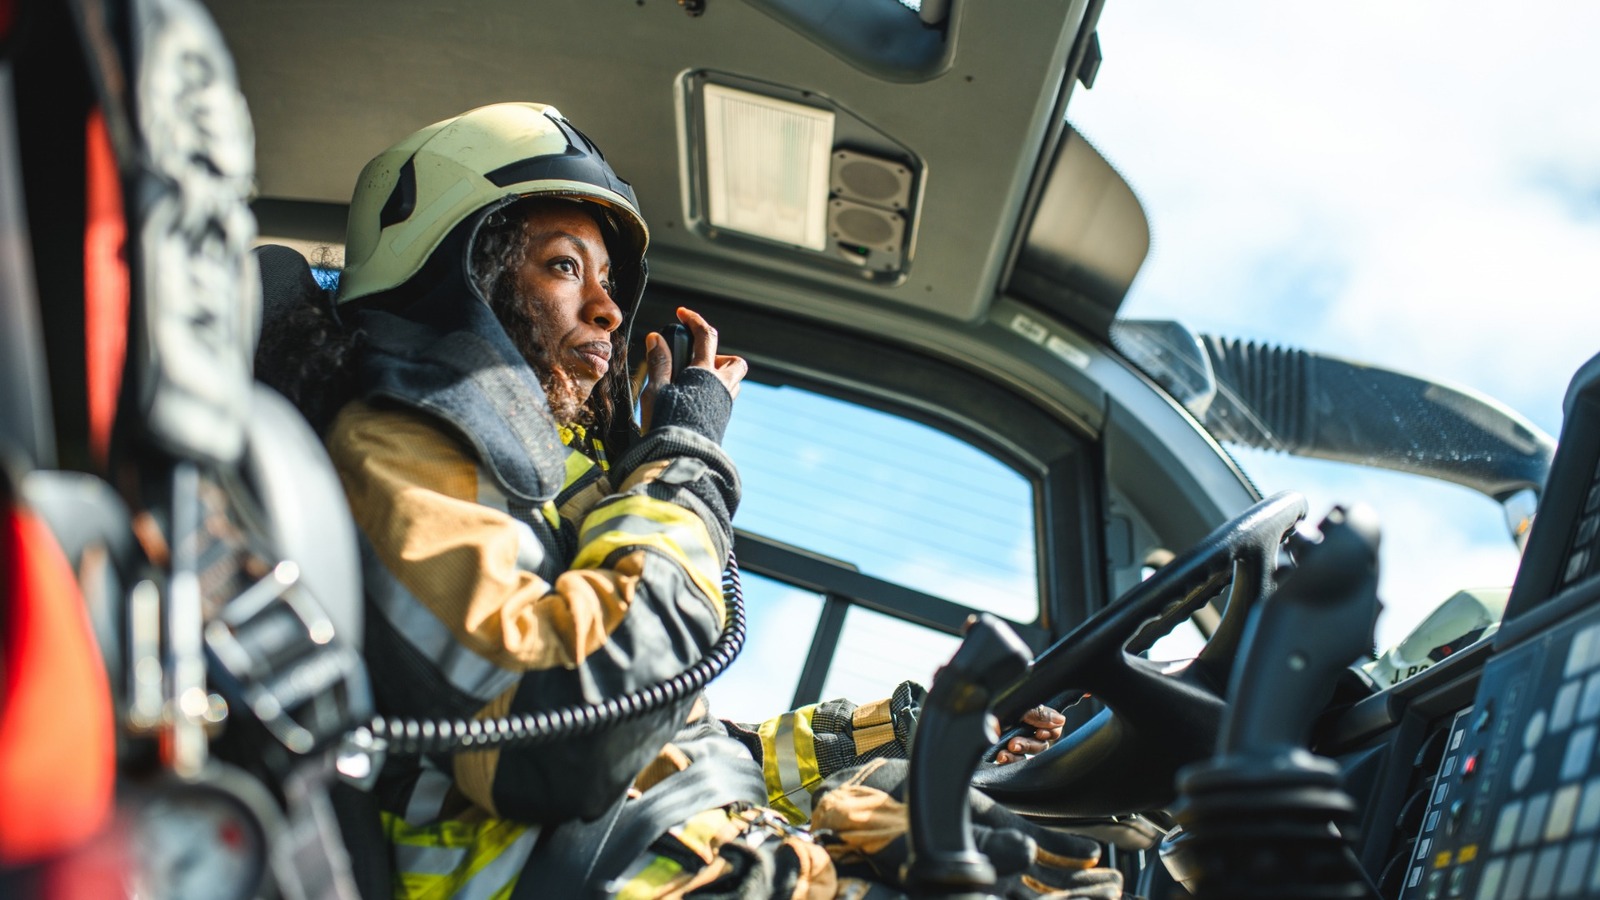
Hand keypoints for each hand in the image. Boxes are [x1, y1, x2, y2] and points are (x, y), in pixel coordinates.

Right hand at [639, 306, 747, 431]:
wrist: (681, 460)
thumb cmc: (666, 425)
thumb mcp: (656, 391)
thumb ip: (659, 363)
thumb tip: (656, 338)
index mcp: (705, 374)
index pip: (706, 336)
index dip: (694, 320)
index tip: (682, 314)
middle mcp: (721, 387)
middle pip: (733, 361)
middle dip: (718, 355)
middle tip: (695, 361)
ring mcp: (725, 405)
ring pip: (733, 381)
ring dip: (718, 375)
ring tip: (692, 382)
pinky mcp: (722, 420)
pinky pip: (725, 398)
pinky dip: (713, 391)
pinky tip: (692, 401)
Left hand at [992, 705, 1064, 763]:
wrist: (966, 713)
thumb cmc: (992, 704)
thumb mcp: (1017, 705)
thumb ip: (1038, 713)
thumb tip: (1060, 720)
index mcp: (1031, 714)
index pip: (1053, 727)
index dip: (1051, 731)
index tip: (1041, 732)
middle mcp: (1025, 728)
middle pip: (1041, 744)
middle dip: (1030, 744)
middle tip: (1016, 742)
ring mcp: (1014, 740)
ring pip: (1028, 754)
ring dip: (1019, 753)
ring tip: (1006, 750)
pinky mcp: (1004, 751)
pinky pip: (1014, 761)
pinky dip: (1009, 759)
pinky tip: (1001, 756)